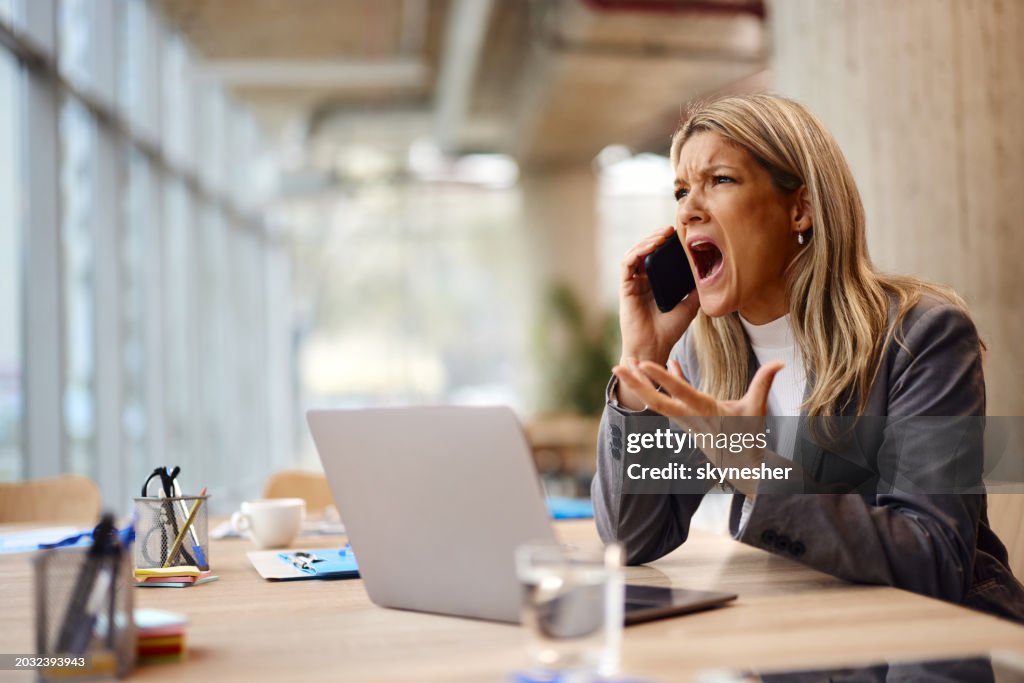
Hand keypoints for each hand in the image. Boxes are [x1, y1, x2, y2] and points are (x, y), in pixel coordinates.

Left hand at [613, 358, 783, 492]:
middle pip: (656, 401)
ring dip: (639, 385)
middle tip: (617, 366)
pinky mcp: (684, 423)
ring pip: (656, 402)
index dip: (661, 378)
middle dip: (635, 384)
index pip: (680, 393)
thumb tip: (781, 362)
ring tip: (623, 366)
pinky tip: (657, 367)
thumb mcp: (757, 410)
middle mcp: (690, 418)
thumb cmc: (750, 439)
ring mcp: (684, 422)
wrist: (742, 469)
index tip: (643, 364)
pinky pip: (668, 402)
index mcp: (706, 413)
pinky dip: (662, 385)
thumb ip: (764, 383)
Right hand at [616, 227, 699, 408]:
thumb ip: (697, 289)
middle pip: (645, 251)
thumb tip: (712, 273)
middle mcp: (642, 282)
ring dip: (647, 241)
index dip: (666, 244)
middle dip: (657, 237)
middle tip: (672, 229)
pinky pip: (627, 264)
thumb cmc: (669, 331)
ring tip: (663, 234)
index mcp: (655, 284)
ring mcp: (633, 284)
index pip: (658, 257)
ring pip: (635, 253)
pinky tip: (652, 246)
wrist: (655, 347)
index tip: (681, 235)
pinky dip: (638, 251)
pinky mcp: (625, 288)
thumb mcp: (690, 306)